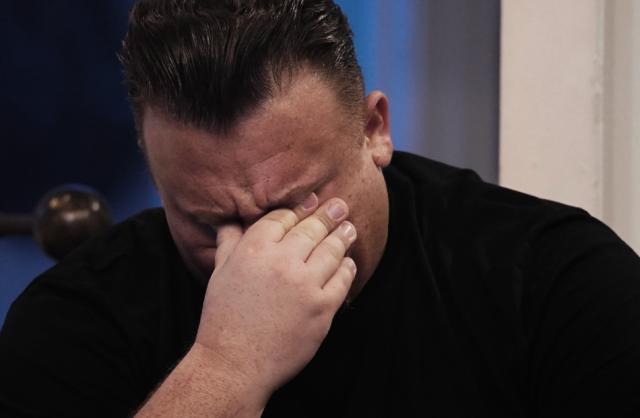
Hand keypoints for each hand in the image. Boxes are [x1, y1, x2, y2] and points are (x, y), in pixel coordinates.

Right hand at [193, 194, 356, 403]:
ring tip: (349, 228)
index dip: (299, 208)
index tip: (311, 202)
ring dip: (343, 236)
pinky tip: (348, 263)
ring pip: (332, 250)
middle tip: (341, 205)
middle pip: (312, 228)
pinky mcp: (323, 308)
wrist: (234, 365)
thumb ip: (229, 243)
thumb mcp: (219, 273)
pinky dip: (347, 268)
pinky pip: (342, 280)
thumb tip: (230, 221)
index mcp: (254, 248)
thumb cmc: (223, 319)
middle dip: (329, 214)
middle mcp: (282, 261)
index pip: (283, 217)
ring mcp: (305, 284)